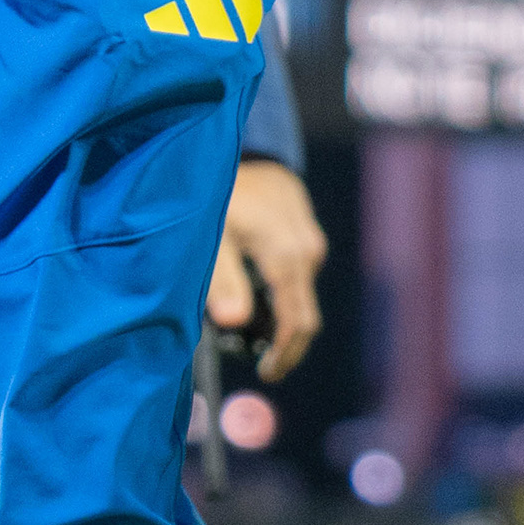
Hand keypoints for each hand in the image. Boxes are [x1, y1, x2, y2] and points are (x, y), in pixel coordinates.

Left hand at [211, 153, 327, 379]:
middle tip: (253, 358)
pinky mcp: (308, 240)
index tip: (266, 374)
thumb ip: (222, 279)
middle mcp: (308, 253)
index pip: (297, 321)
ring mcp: (311, 246)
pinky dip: (279, 296)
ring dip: (279, 318)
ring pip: (300, 297)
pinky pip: (298, 280)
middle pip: (304, 315)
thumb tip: (236, 322)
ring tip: (241, 322)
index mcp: (287, 257)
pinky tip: (252, 291)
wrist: (249, 151)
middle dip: (282, 343)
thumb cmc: (222, 193)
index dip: (284, 354)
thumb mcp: (212, 235)